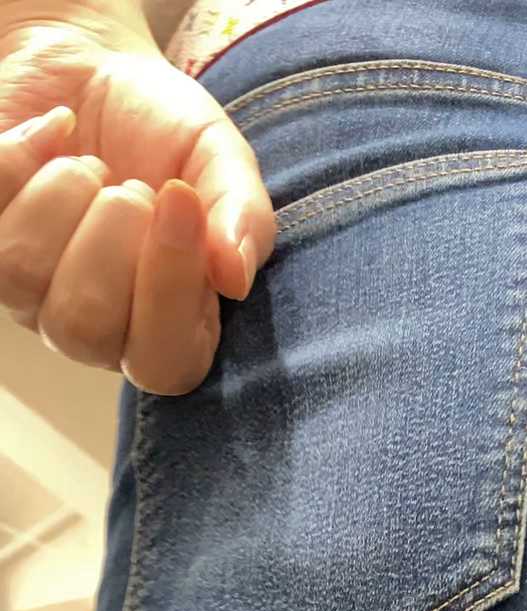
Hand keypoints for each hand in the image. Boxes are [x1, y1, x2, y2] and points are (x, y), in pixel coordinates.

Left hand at [0, 14, 275, 391]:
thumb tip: (235, 276)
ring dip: (65, 194)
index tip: (179, 199)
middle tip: (132, 187)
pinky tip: (52, 136)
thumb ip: (243, 217)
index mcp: (171, 331)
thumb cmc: (164, 132)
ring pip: (23, 273)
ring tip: (90, 168)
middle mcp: (98, 333)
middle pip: (84, 326)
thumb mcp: (220, 162)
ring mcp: (31, 297)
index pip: (163, 363)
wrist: (93, 70)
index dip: (167, 288)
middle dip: (113, 231)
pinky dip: (22, 156)